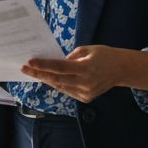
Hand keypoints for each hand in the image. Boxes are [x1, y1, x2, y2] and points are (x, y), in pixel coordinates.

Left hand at [21, 46, 147, 103]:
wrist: (122, 70)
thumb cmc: (104, 55)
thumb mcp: (88, 49)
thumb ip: (71, 57)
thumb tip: (55, 63)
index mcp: (86, 68)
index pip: (60, 67)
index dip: (43, 65)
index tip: (29, 62)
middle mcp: (85, 83)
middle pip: (57, 79)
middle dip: (39, 73)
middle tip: (25, 68)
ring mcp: (86, 93)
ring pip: (60, 86)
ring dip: (46, 79)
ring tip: (33, 72)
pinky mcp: (86, 98)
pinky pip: (67, 91)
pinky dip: (58, 84)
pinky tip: (49, 78)